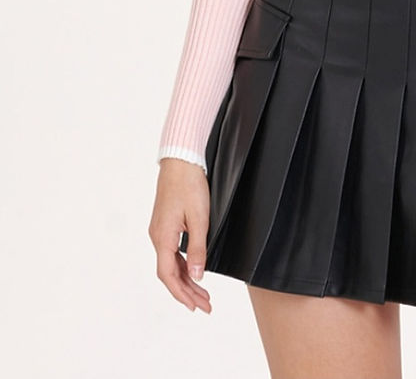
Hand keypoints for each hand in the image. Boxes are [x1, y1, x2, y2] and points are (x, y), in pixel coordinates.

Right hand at [148, 158, 212, 312]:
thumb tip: (196, 276)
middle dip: (187, 291)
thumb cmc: (189, 186)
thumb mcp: (200, 218)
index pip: (168, 275)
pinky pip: (172, 253)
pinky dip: (182, 266)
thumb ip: (197, 249)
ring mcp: (160, 231)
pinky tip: (193, 271)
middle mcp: (157, 237)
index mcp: (162, 238)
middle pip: (169, 273)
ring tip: (203, 294)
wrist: (181, 162)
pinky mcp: (165, 225)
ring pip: (171, 264)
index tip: (195, 306)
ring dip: (186, 280)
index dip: (182, 293)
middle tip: (206, 305)